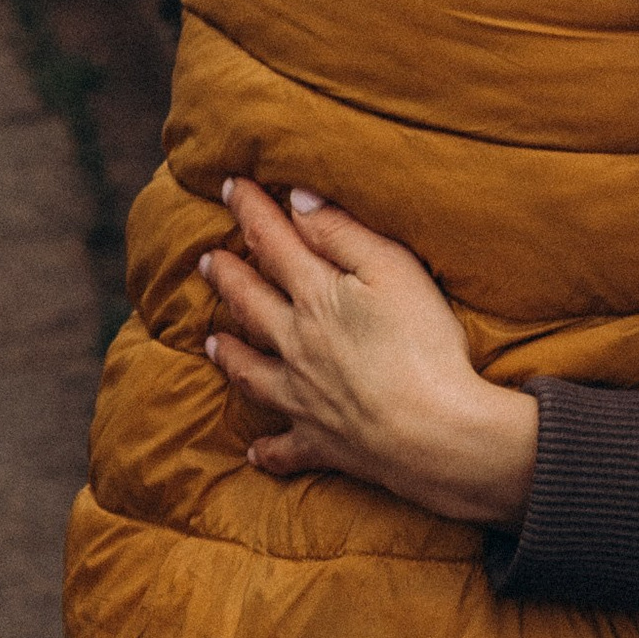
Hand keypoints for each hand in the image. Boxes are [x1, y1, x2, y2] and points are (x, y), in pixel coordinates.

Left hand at [198, 179, 539, 530]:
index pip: (273, 244)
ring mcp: (305, 398)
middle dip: (228, 277)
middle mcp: (297, 346)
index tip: (229, 185)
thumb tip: (296, 201)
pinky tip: (255, 452)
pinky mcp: (323, 443)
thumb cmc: (422, 342)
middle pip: (251, 304)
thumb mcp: (392, 269)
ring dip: (229, 354)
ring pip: (252, 373)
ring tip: (210, 342)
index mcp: (316, 299)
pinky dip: (268, 450)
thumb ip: (342, 233)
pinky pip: (285, 449)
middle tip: (205, 261)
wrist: (433, 431)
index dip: (250, 211)